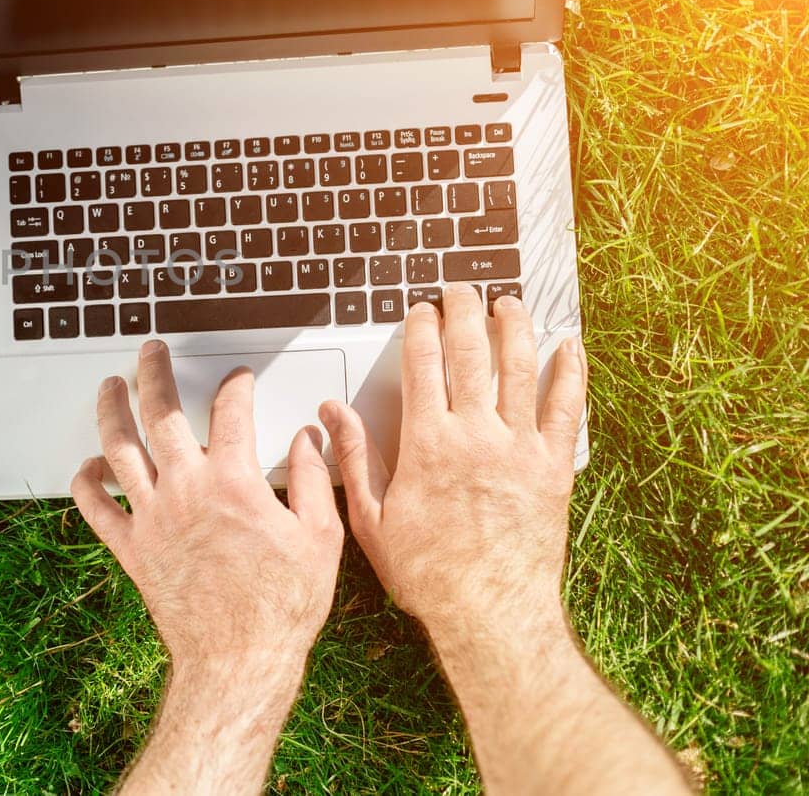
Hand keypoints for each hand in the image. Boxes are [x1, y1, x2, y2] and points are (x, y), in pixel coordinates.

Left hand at [71, 339, 343, 719]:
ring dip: (111, 411)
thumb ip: (312, 479)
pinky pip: (97, 509)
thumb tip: (309, 438)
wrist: (240, 660)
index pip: (231, 411)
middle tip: (150, 352)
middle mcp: (186, 490)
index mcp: (234, 482)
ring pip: (119, 449)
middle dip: (153, 373)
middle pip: (161, 413)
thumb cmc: (282, 606)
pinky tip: (86, 466)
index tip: (237, 378)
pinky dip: (86, 484)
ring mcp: (152, 518)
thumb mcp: (320, 537)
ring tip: (109, 387)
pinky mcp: (132, 549)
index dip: (235, 386)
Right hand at [321, 284, 586, 642]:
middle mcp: (474, 435)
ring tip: (509, 302)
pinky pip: (566, 408)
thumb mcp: (370, 519)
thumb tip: (331, 413)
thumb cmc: (428, 573)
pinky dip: (570, 373)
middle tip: (461, 290)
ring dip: (514, 327)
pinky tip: (570, 347)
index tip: (420, 309)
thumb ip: (352, 457)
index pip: (422, 365)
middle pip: (470, 353)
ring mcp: (518, 448)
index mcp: (426, 444)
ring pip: (520, 368)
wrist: (489, 613)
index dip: (421, 328)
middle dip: (463, 312)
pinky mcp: (552, 468)